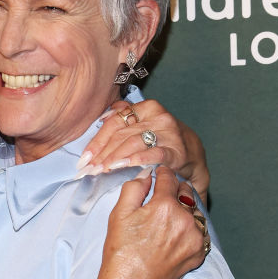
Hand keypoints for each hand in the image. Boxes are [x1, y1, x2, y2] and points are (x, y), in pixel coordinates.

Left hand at [77, 98, 209, 203]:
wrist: (192, 155)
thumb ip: (123, 118)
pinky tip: (126, 166)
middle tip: (89, 169)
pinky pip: (155, 154)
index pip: (115, 122)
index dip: (97, 141)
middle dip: (102, 154)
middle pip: (121, 135)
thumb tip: (101, 117)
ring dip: (115, 158)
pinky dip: (139, 159)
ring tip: (102, 170)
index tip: (85, 158)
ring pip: (134, 144)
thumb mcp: (143, 124)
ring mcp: (168, 133)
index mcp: (146, 108)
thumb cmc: (162, 140)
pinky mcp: (177, 151)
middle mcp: (158, 117)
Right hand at [96, 166, 209, 278]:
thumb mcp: (119, 215)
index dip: (162, 173)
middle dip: (175, 190)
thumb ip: (134, 188)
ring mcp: (196, 238)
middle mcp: (185, 220)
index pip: (169, 178)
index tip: (159, 174)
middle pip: (186, 192)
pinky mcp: (199, 253)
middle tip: (162, 197)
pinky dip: (190, 229)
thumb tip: (146, 175)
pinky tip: (174, 235)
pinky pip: (200, 231)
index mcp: (165, 206)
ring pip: (195, 211)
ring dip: (184, 209)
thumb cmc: (121, 252)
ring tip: (168, 219)